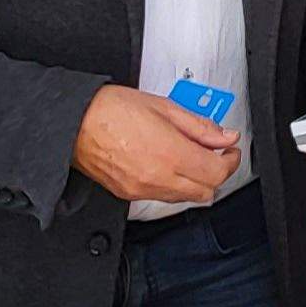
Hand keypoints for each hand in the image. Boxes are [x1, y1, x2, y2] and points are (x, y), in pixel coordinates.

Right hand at [75, 86, 240, 204]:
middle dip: (215, 173)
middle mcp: (158, 179)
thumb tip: (224, 136)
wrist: (74, 123)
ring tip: (188, 156)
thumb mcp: (165, 107)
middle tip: (214, 153)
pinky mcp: (128, 194)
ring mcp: (142, 190)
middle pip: (205, 191)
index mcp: (171, 155)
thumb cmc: (111, 110)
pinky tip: (166, 164)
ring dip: (194, 181)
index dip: (231, 161)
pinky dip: (172, 185)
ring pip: (184, 198)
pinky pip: (161, 198)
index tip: (230, 150)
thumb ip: (200, 126)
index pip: (217, 173)